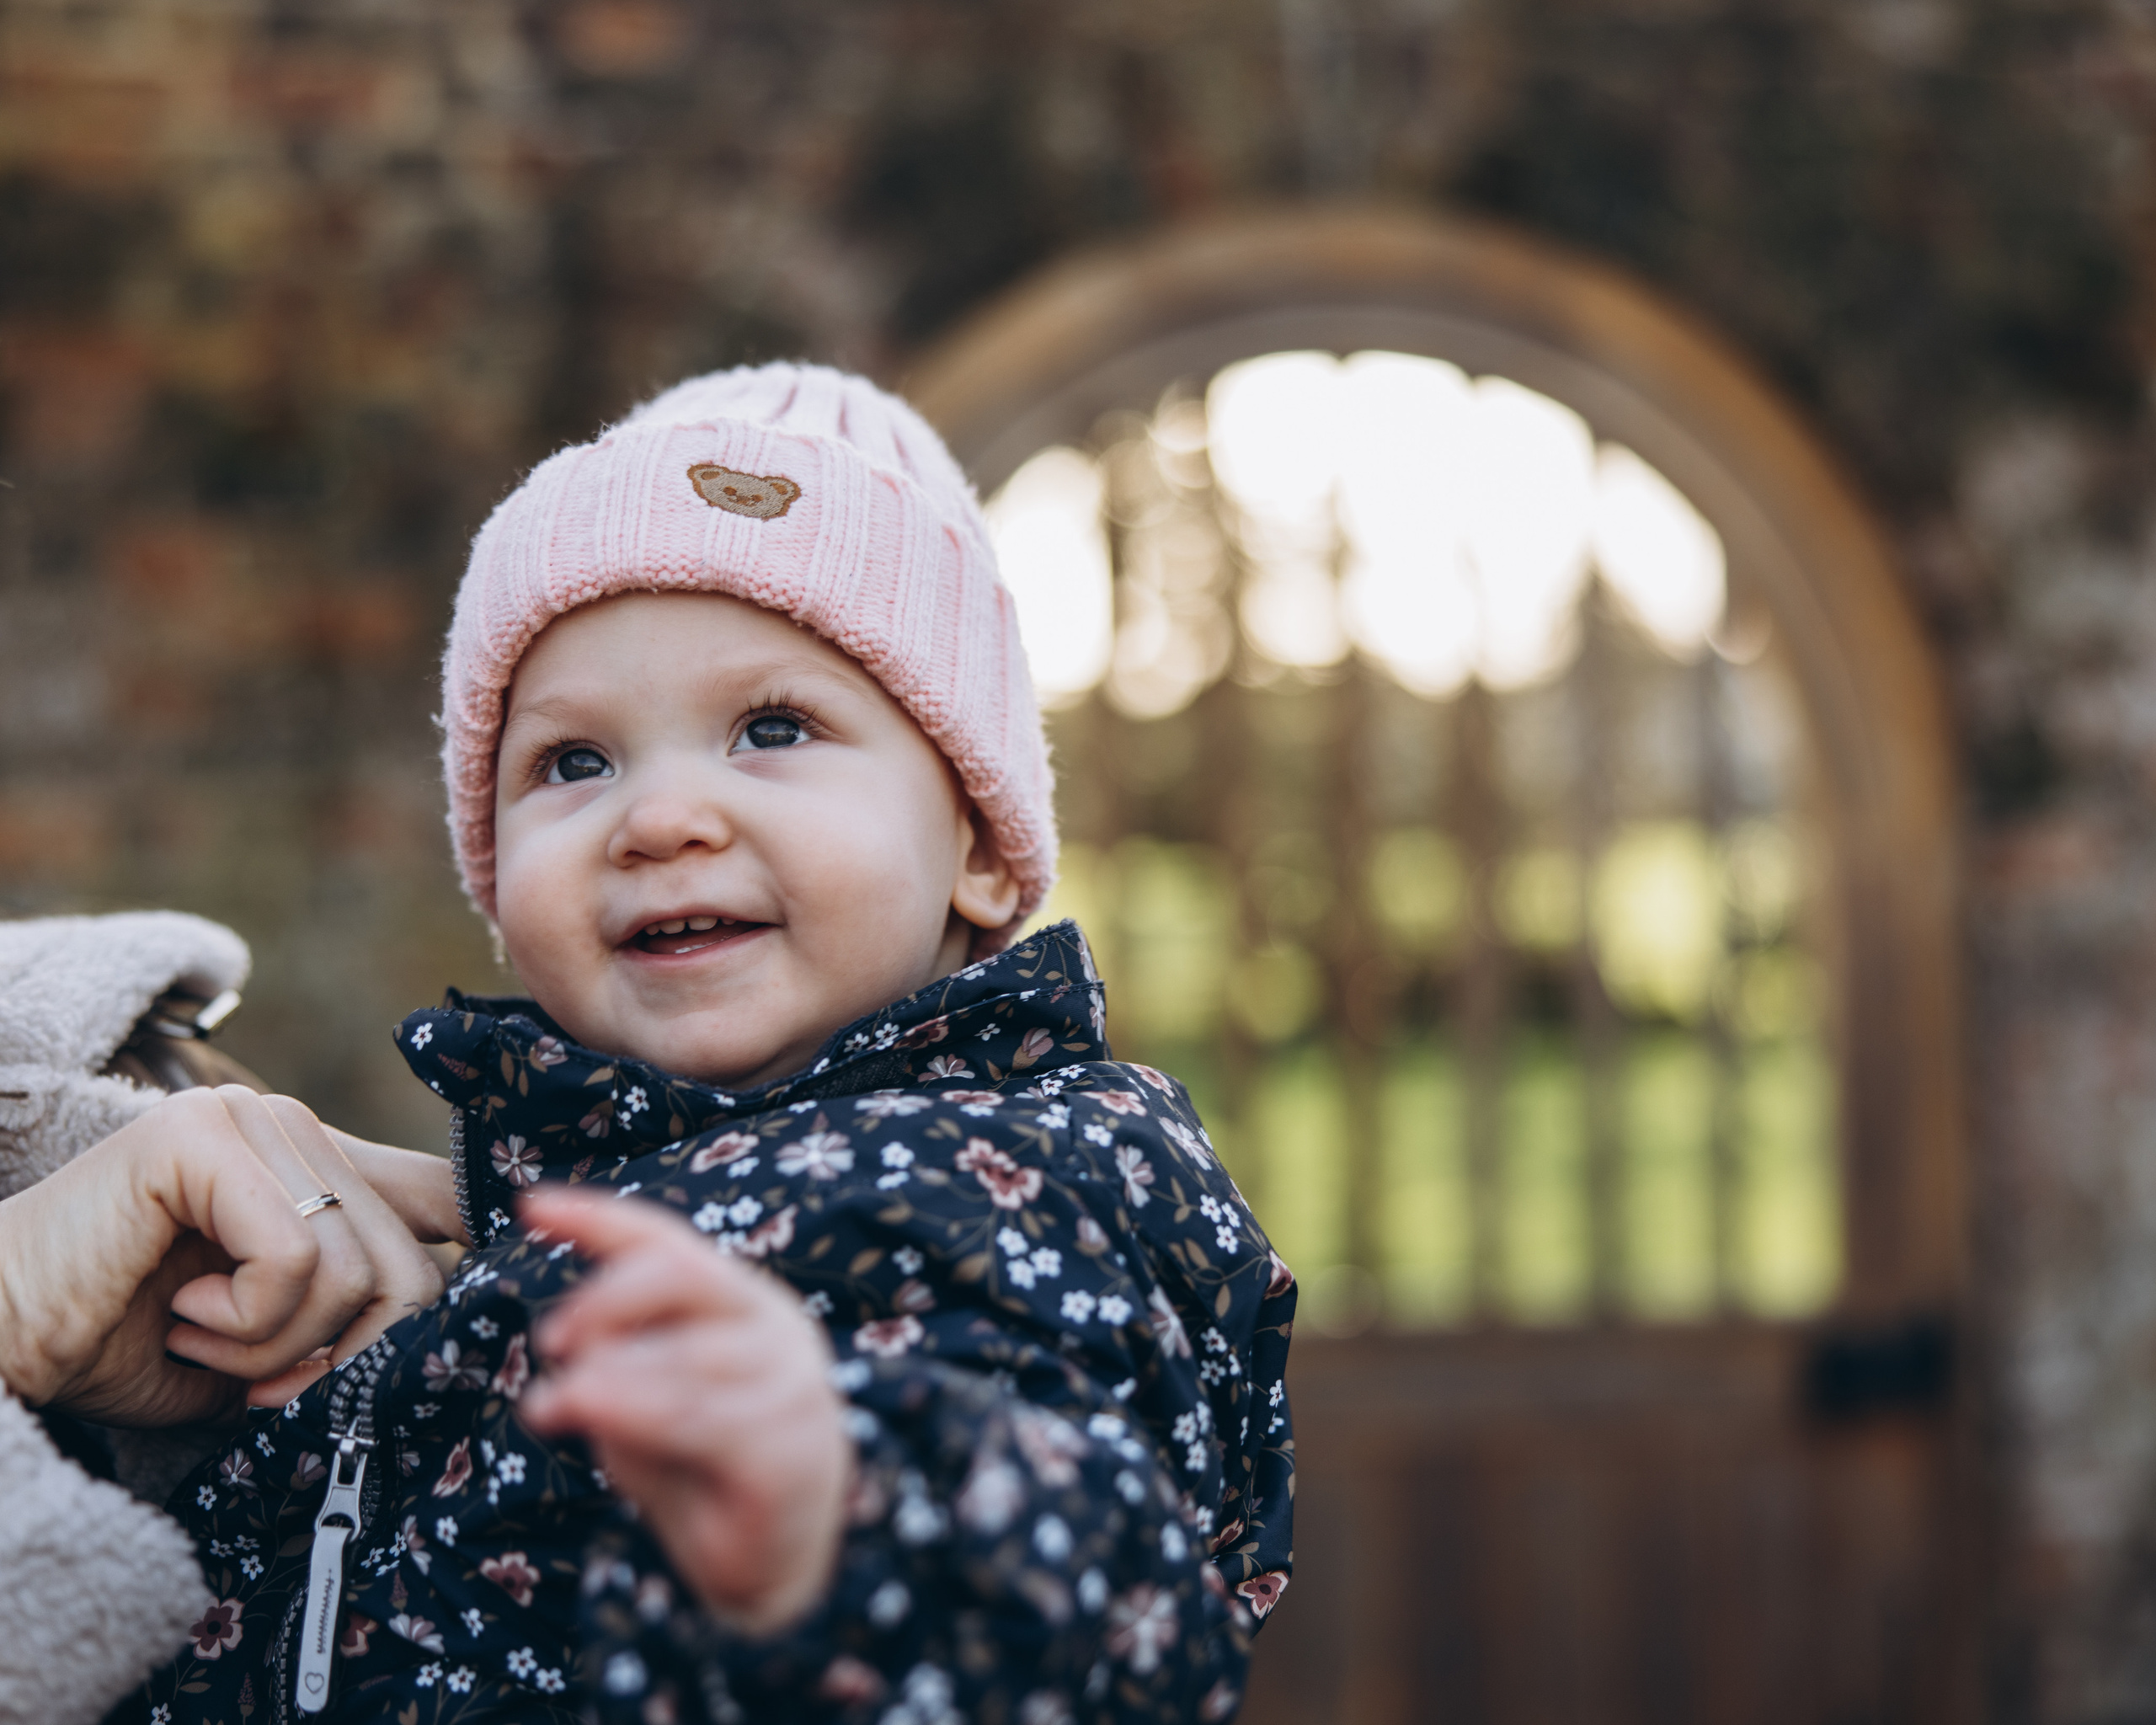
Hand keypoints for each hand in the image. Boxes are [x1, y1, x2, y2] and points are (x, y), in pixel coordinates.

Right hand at [0, 1086, 446, 1425]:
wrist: (0, 1341)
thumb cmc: (121, 1344)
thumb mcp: (273, 1338)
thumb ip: (356, 1318)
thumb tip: (456, 1325)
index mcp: (315, 1163)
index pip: (442, 1197)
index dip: (469, 1262)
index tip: (472, 1322)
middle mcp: (290, 1124)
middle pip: (414, 1259)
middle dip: (348, 1352)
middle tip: (266, 1382)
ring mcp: (245, 1118)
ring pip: (356, 1267)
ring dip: (280, 1346)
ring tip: (204, 1340)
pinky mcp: (201, 1137)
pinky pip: (296, 1258)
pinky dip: (247, 1323)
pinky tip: (184, 1317)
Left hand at [517, 1187, 852, 1635]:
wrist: (773, 1559)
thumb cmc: (700, 1465)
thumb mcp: (641, 1404)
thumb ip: (613, 1369)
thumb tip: (575, 1359)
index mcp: (739, 1300)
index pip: (669, 1243)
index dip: (600, 1218)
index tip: (531, 1204)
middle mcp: (775, 1325)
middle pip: (682, 1275)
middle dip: (605, 1299)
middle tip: (550, 1342)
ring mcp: (793, 1383)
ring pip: (684, 1354)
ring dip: (606, 1378)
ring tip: (550, 1406)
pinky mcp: (792, 1447)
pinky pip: (701, 1419)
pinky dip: (634, 1413)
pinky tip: (589, 1419)